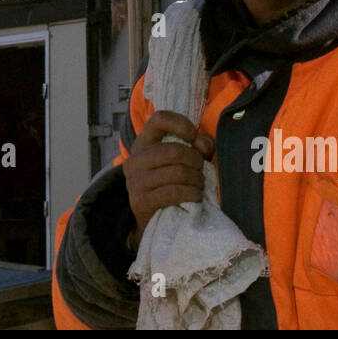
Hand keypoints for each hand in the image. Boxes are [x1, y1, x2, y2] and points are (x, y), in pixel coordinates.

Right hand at [122, 111, 214, 240]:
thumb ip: (198, 146)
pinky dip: (192, 194)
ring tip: (199, 185)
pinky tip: (196, 196)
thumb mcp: (185, 160)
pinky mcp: (140, 201)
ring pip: (177, 172)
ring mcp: (134, 181)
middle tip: (201, 170)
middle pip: (174, 150)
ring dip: (196, 180)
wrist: (154, 219)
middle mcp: (134, 159)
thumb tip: (203, 144)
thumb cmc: (172, 183)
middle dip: (196, 161)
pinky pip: (174, 192)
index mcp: (143, 143)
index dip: (180, 124)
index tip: (193, 136)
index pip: (159, 119)